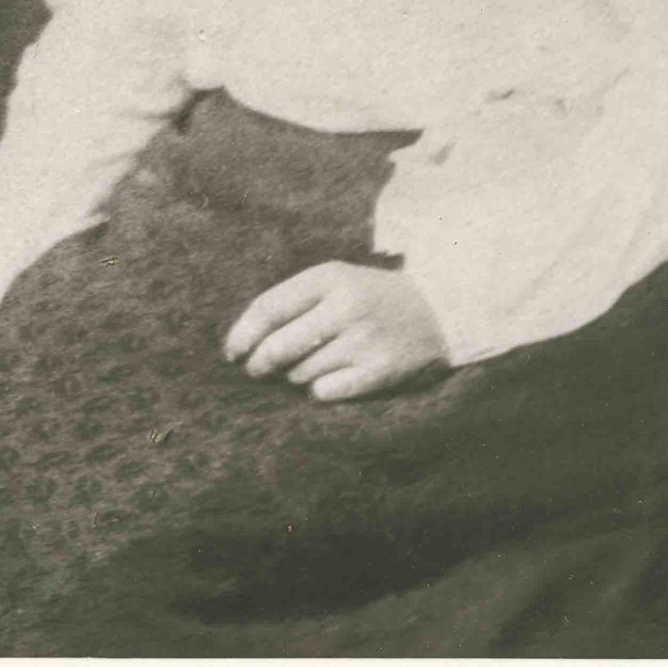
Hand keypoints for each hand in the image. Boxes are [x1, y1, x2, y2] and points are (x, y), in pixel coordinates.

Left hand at [224, 261, 444, 400]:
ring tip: (302, 368)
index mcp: (329, 277)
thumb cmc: (369, 297)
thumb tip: (246, 341)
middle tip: (256, 369)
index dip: (243, 333)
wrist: (435, 310)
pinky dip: (317, 390)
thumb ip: (294, 301)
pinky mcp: (380, 371)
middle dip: (259, 363)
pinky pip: (327, 392)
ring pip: (301, 372)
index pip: (269, 307)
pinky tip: (323, 382)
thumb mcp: (335, 281)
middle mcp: (345, 306)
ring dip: (292, 376)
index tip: (232, 351)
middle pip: (280, 345)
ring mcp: (364, 340)